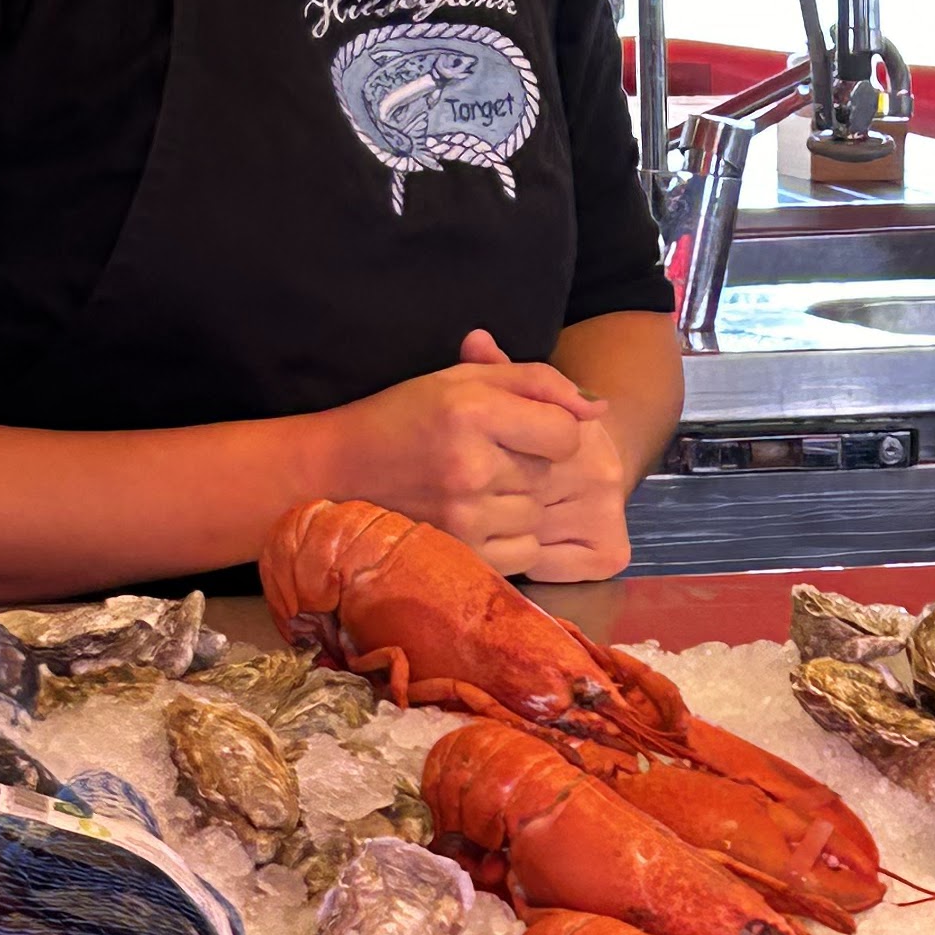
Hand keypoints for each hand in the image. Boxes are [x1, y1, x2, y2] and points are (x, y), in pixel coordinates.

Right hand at [321, 332, 620, 572]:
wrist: (337, 472)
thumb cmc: (406, 419)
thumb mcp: (462, 381)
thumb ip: (536, 383)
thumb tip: (598, 409)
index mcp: (472, 411)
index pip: (565, 433)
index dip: (552, 431)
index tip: (521, 431)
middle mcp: (471, 465)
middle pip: (551, 476)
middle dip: (529, 468)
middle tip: (485, 460)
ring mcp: (466, 515)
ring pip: (538, 515)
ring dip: (520, 504)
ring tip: (476, 489)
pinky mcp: (461, 553)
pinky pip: (525, 551)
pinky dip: (511, 537)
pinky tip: (475, 517)